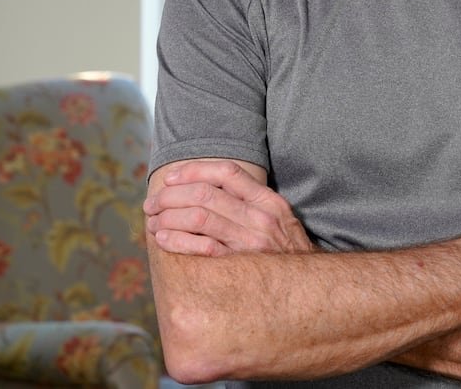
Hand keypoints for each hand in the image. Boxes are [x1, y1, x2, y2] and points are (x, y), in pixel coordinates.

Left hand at [144, 159, 313, 256]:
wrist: (308, 288)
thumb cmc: (285, 251)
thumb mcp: (277, 217)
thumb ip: (249, 200)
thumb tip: (205, 186)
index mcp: (268, 201)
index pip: (226, 172)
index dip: (194, 171)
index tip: (171, 178)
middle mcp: (260, 218)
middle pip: (206, 193)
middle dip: (171, 196)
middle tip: (152, 203)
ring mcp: (250, 243)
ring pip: (199, 217)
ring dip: (168, 217)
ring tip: (153, 221)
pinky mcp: (240, 266)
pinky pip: (202, 248)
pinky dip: (177, 240)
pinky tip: (163, 239)